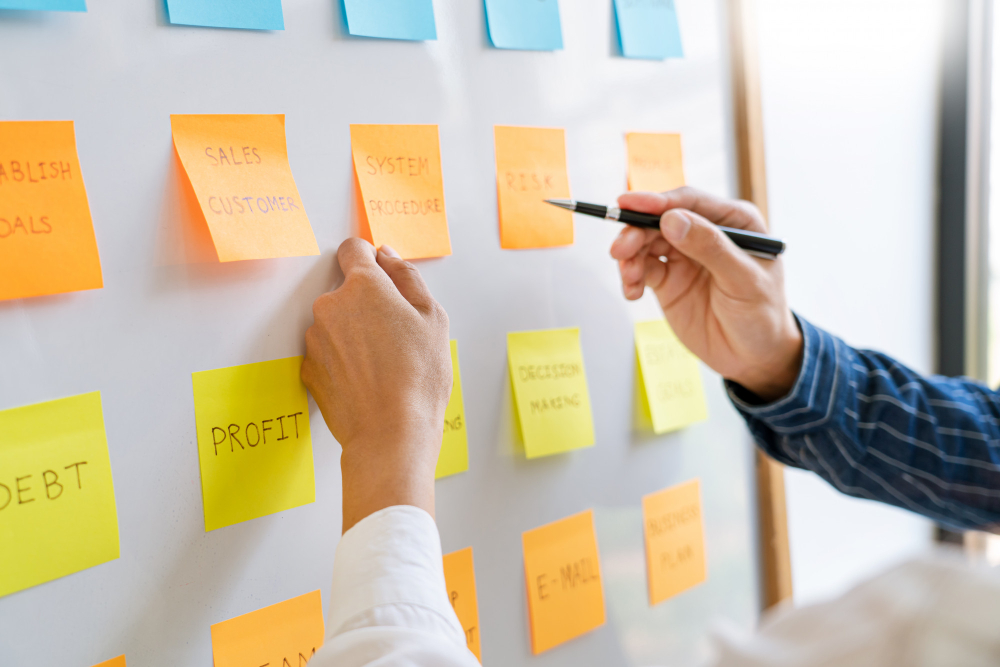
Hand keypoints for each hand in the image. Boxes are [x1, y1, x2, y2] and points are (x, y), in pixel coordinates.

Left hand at [302, 239, 451, 532]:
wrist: (390, 434)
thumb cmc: (417, 378)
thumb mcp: (433, 317)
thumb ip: (407, 277)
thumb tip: (388, 257)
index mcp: (363, 287)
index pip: (353, 249)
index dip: (371, 260)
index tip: (381, 274)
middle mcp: (330, 306)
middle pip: (346, 291)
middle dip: (367, 304)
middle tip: (396, 334)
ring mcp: (315, 338)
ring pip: (336, 322)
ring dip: (354, 333)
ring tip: (383, 363)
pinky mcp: (308, 368)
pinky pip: (327, 351)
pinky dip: (343, 359)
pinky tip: (366, 378)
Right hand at [610, 187, 802, 400]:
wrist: (753, 358)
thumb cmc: (762, 315)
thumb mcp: (743, 280)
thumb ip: (710, 247)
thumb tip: (672, 220)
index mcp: (734, 221)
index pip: (691, 202)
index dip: (658, 201)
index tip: (631, 205)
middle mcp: (706, 233)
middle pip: (661, 219)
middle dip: (636, 231)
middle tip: (621, 250)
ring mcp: (685, 256)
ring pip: (646, 242)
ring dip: (630, 255)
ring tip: (628, 277)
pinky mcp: (668, 279)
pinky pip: (642, 269)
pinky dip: (631, 277)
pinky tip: (632, 292)